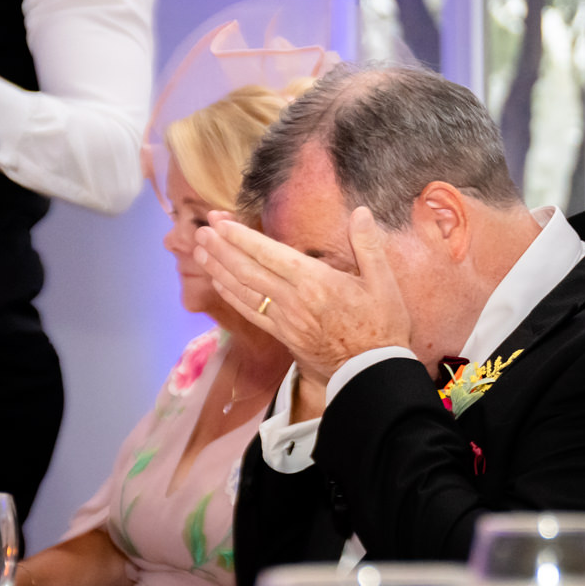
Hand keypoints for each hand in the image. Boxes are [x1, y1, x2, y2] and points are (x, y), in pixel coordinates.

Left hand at [196, 207, 411, 383]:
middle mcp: (293, 300)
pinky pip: (249, 312)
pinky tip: (218, 282)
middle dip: (221, 248)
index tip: (221, 222)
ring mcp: (284, 320)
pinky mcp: (282, 336)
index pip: (269, 254)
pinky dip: (230, 295)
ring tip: (200, 250)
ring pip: (242, 290)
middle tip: (201, 229)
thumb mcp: (384, 283)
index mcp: (316, 282)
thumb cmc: (382, 326)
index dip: (241, 237)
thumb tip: (361, 212)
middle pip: (247, 270)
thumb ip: (369, 246)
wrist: (373, 373)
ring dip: (218, 268)